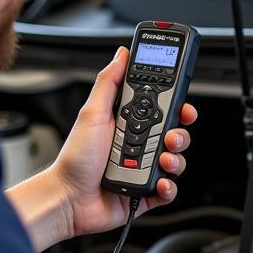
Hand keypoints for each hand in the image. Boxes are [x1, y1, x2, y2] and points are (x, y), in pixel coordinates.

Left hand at [51, 46, 196, 236]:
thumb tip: (122, 54)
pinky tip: (159, 182)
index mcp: (129, 124)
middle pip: (175, 134)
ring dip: (175, 159)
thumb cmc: (75, 158)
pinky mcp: (146, 192)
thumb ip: (109, 82)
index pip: (162, 110)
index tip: (183, 104)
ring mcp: (143, 169)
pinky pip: (169, 189)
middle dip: (180, 133)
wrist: (68, 198)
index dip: (177, 106)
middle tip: (171, 134)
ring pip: (176, 161)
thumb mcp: (92, 112)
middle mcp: (139, 145)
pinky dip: (169, 186)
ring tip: (162, 159)